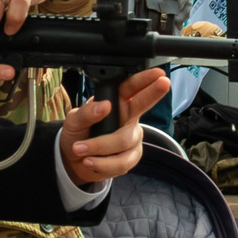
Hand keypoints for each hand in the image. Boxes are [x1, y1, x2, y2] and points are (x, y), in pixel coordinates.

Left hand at [59, 68, 170, 187]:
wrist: (74, 161)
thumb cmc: (77, 135)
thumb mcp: (74, 121)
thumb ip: (86, 113)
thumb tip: (104, 105)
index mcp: (115, 104)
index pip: (131, 88)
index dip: (144, 79)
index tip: (158, 74)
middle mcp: (128, 118)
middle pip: (143, 105)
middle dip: (153, 94)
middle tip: (163, 83)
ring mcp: (132, 138)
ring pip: (124, 141)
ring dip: (99, 146)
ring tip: (80, 149)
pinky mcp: (131, 157)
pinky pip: (122, 161)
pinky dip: (102, 163)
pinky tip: (90, 161)